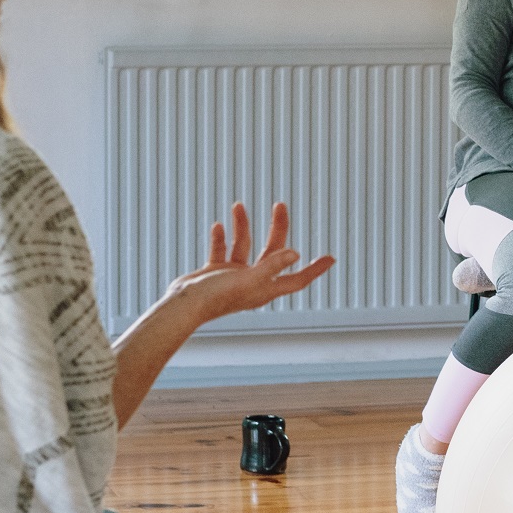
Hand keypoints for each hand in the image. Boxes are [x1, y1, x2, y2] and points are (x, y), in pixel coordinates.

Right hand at [165, 201, 334, 323]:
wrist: (181, 307)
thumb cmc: (215, 297)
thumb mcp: (248, 278)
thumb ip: (272, 266)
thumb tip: (295, 253)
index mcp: (265, 288)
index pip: (298, 279)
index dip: (315, 269)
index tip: (331, 258)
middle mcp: (252, 282)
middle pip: (273, 252)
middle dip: (277, 228)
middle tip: (280, 205)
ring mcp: (233, 277)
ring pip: (243, 246)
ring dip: (242, 226)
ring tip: (238, 206)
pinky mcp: (214, 274)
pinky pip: (221, 251)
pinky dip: (221, 238)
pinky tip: (219, 225)